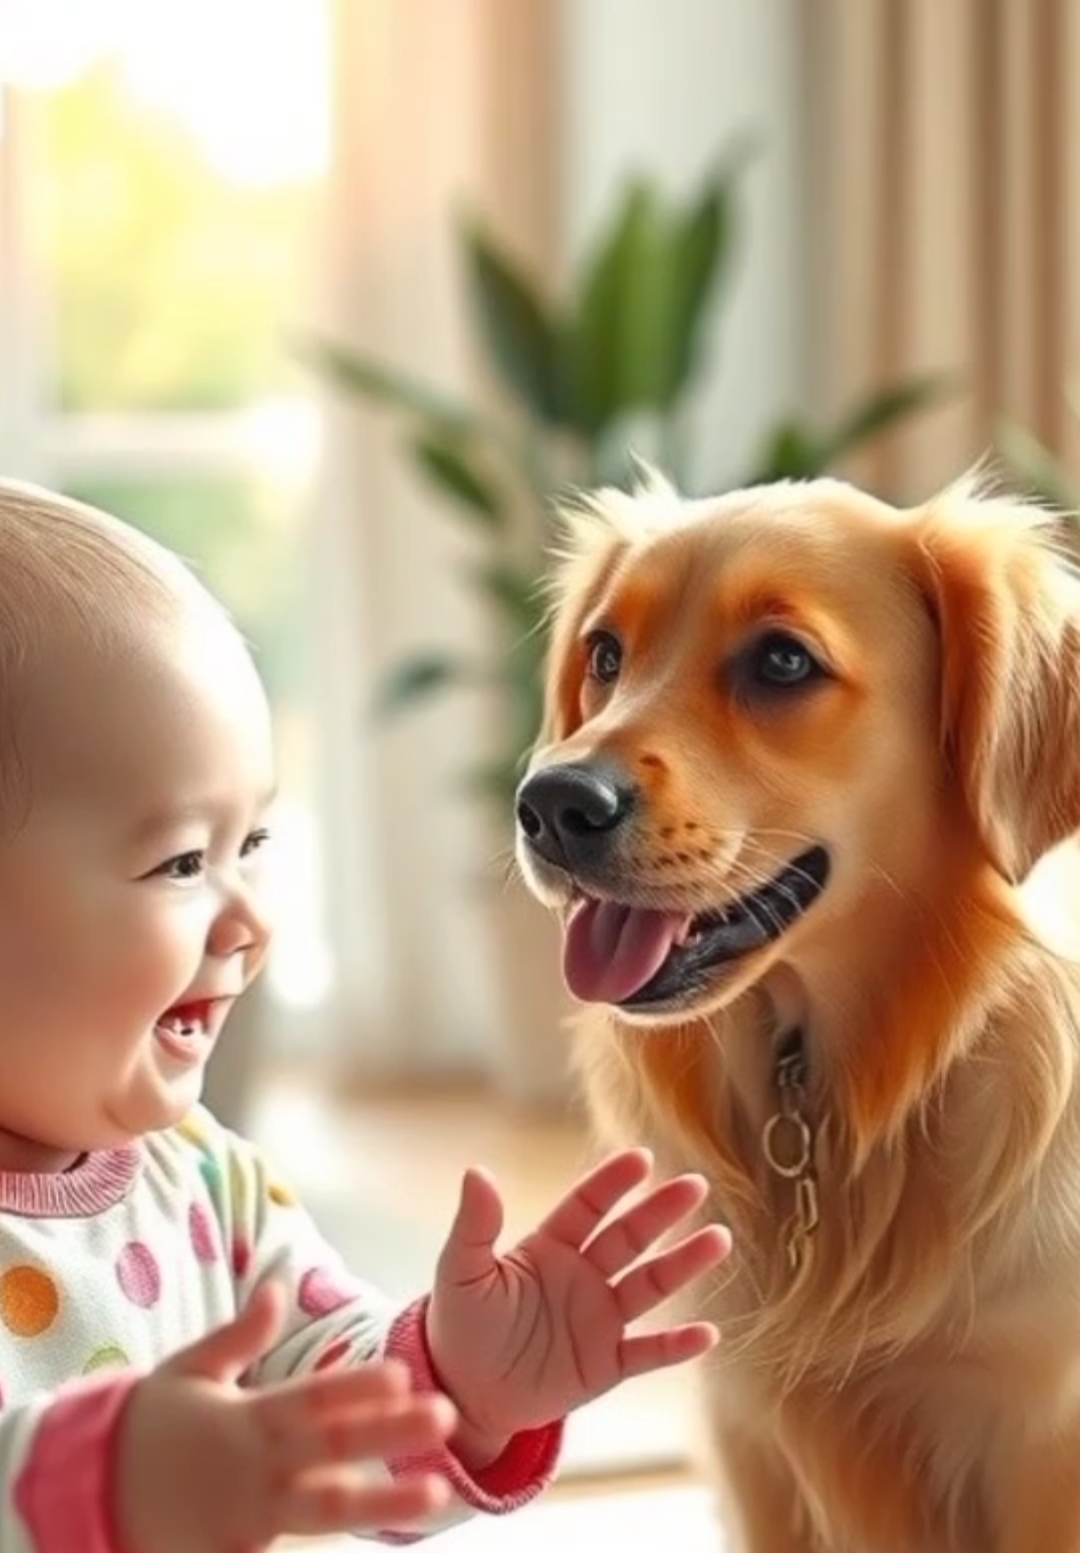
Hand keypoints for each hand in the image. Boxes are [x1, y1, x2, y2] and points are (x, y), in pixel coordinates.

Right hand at [116, 1283, 454, 1552]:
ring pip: (327, 1511)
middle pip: (333, 1449)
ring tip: (439, 1490)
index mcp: (246, 1419)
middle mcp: (257, 1468)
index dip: (356, 1385)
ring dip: (386, 1500)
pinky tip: (383, 1541)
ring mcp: (252, 1519)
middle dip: (391, 1433)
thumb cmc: (149, 1426)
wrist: (89, 1497)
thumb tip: (277, 1288)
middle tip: (446, 1414)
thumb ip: (240, 1336)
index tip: (403, 1371)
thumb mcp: (188, 1372)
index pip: (311, 1398)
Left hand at [426, 1149, 729, 1462]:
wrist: (463, 1393)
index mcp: (549, 1247)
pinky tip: (708, 1333)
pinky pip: (648, 1353)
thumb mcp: (461, 1272)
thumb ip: (475, 1226)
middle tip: (696, 1185)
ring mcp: (598, 1320)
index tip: (641, 1157)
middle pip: (629, 1237)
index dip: (613, 1183)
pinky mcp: (606, 1365)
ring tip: (719, 1239)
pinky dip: (677, 1345)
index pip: (588, 1207)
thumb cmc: (460, 1325)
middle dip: (662, 1211)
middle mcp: (582, 1276)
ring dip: (683, 1264)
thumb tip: (477, 1171)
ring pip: (649, 1286)